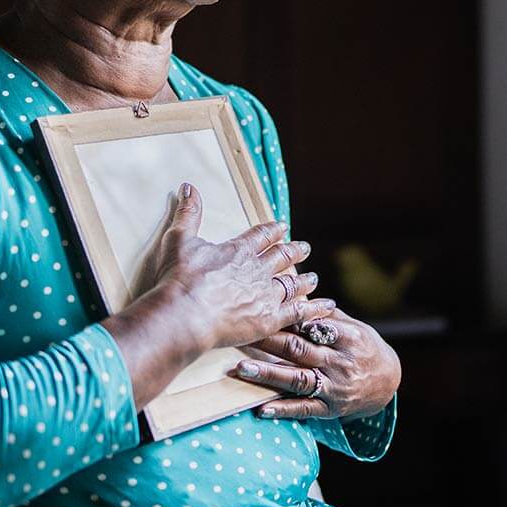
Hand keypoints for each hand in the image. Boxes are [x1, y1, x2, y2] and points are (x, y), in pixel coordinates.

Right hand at [144, 183, 334, 349]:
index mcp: (238, 250)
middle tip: (304, 247)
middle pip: (281, 257)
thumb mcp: (179, 239)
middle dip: (293, 251)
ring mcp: (265, 294)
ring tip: (313, 277)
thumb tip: (189, 187)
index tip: (281, 226)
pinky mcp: (269, 319)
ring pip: (292, 284)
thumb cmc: (180, 278)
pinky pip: (298, 312)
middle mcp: (257, 270)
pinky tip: (326, 307)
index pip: (261, 236)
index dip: (272, 230)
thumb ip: (188, 213)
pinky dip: (313, 309)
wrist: (185, 312)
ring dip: (304, 280)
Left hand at [234, 307, 401, 420]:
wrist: (388, 383)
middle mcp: (341, 363)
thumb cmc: (365, 347)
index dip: (289, 320)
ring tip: (243, 369)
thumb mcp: (355, 327)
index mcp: (348, 338)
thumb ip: (327, 316)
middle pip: (300, 350)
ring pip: (298, 379)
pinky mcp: (330, 409)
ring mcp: (335, 387)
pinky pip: (304, 409)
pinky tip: (262, 409)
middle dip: (270, 342)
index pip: (315, 327)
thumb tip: (298, 296)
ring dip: (268, 374)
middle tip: (243, 334)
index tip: (263, 311)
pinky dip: (283, 409)